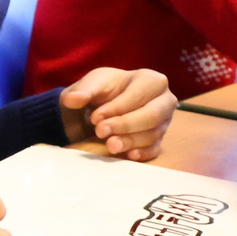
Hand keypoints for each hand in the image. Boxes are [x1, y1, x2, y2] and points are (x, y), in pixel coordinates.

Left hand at [60, 67, 174, 161]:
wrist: (102, 105)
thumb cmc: (102, 91)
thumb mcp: (90, 85)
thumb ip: (82, 91)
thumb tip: (72, 99)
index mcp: (151, 80)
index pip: (139, 95)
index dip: (117, 108)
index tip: (96, 118)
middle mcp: (164, 100)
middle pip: (152, 115)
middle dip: (125, 125)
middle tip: (101, 132)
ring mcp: (164, 121)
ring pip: (153, 134)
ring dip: (130, 141)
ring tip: (109, 145)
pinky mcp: (159, 139)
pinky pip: (156, 148)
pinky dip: (143, 153)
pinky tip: (128, 155)